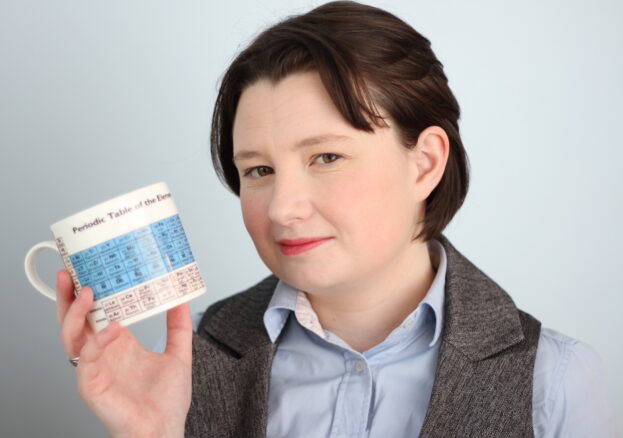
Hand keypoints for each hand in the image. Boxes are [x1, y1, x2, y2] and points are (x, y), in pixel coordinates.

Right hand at [56, 270, 191, 437]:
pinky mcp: (91, 385)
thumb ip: (179, 327)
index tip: (89, 268)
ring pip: (72, 336)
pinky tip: (113, 328)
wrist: (164, 431)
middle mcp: (102, 353)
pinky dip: (97, 341)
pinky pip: (86, 358)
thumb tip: (182, 298)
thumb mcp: (178, 354)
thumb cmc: (167, 401)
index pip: (97, 312)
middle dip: (69, 296)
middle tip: (70, 273)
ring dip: (76, 313)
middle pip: (76, 320)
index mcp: (118, 343)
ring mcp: (93, 368)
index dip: (89, 292)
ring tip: (88, 292)